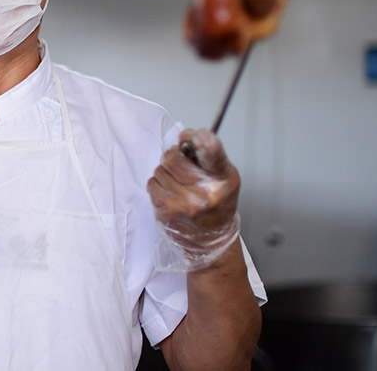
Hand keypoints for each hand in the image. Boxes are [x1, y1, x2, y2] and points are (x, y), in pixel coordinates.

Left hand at [147, 128, 240, 270]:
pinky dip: (158, 186)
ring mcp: (183, 204)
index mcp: (223, 181)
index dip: (201, 139)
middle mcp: (204, 193)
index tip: (193, 137)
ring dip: (166, 173)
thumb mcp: (224, 177)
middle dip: (174, 158)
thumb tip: (184, 136)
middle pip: (173, 157)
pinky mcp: (166, 212)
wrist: (211, 241)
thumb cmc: (217, 205)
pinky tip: (171, 194)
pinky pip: (152, 184)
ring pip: (160, 170)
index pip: (213, 152)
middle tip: (182, 167)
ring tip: (179, 185)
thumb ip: (208, 153)